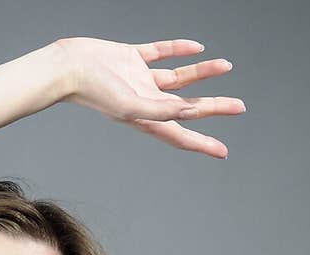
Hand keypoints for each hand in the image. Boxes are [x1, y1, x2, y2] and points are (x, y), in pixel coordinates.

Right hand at [54, 36, 245, 158]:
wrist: (69, 66)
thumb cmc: (94, 91)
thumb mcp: (130, 105)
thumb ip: (160, 110)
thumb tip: (188, 111)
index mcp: (148, 118)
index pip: (182, 134)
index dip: (203, 144)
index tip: (222, 151)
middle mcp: (148, 101)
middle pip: (188, 105)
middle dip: (214, 106)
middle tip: (239, 106)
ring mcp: (141, 79)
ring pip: (180, 77)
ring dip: (202, 73)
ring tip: (225, 66)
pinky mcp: (132, 58)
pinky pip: (162, 53)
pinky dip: (179, 50)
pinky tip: (196, 47)